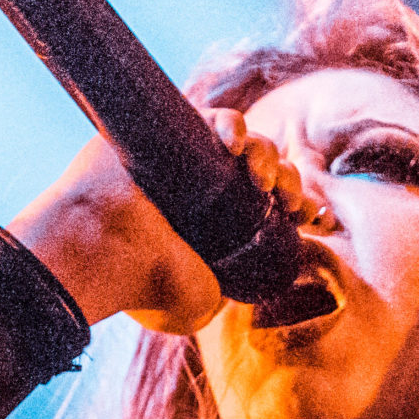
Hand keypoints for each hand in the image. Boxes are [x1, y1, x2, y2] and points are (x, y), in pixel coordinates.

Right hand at [5, 109, 322, 331]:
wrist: (103, 252)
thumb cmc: (145, 285)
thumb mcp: (199, 303)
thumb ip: (223, 292)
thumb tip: (235, 285)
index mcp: (216, 230)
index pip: (270, 210)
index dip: (298, 207)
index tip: (315, 219)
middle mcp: (202, 193)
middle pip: (264, 173)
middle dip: (289, 183)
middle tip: (289, 202)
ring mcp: (184, 160)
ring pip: (246, 144)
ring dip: (267, 156)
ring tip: (261, 179)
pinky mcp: (165, 129)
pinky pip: (210, 116)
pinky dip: (231, 125)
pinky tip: (235, 145)